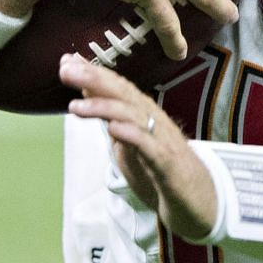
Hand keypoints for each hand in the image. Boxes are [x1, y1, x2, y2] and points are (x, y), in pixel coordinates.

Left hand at [61, 55, 218, 241]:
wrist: (196, 200)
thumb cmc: (160, 169)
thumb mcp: (128, 141)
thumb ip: (110, 118)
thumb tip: (86, 93)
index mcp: (143, 114)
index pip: (117, 87)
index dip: (92, 73)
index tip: (66, 62)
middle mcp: (153, 120)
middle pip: (123, 94)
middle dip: (95, 80)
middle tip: (67, 70)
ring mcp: (161, 140)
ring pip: (132, 116)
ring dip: (104, 107)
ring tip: (76, 106)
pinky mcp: (168, 163)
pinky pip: (149, 146)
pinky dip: (131, 134)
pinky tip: (113, 128)